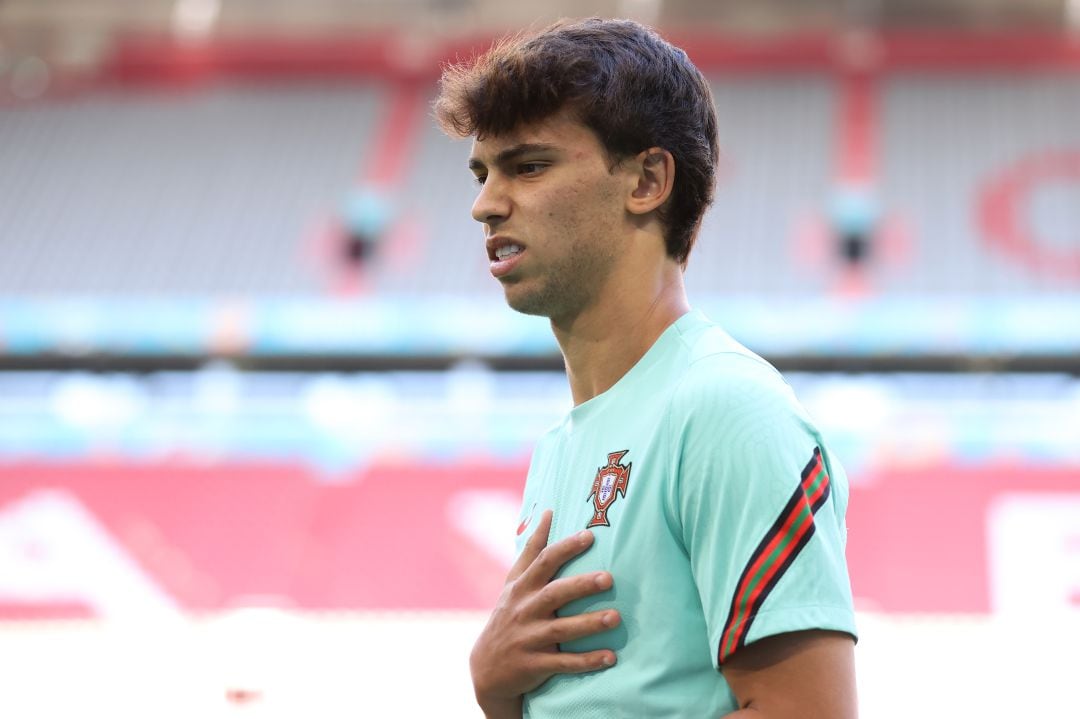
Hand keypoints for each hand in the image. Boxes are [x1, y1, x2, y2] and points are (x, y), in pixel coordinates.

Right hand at [470, 510, 620, 717]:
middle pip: (554, 594)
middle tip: (609, 578)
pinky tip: (611, 657)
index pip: (543, 562)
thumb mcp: (514, 582)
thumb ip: (533, 549)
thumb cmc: (509, 615)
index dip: (565, 548)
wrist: (486, 669)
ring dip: (589, 624)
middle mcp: (524, 610)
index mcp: (521, 588)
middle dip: (581, 585)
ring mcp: (529, 639)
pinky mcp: (535, 666)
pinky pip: (564, 664)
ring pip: (561, 629)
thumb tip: (549, 511)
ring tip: (616, 617)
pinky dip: (587, 662)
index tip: (589, 536)